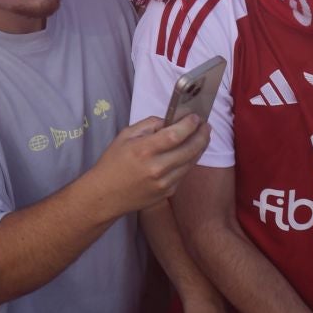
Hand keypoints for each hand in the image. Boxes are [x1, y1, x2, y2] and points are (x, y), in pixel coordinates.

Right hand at [87, 115, 209, 215]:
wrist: (106, 195)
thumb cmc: (112, 163)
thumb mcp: (124, 136)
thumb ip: (148, 125)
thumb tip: (169, 121)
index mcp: (143, 150)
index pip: (174, 135)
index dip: (189, 125)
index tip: (196, 117)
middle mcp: (156, 167)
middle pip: (189, 149)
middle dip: (202, 136)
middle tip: (206, 126)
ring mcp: (164, 183)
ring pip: (190, 163)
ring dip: (199, 148)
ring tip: (202, 138)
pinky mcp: (167, 193)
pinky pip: (183, 174)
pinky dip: (187, 162)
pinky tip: (187, 154)